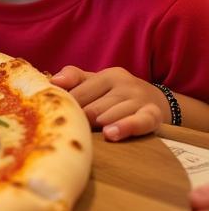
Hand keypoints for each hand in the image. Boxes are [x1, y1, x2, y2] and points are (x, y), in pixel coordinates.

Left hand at [50, 65, 166, 140]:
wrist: (157, 101)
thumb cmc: (116, 94)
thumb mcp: (97, 82)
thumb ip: (74, 78)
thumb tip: (53, 81)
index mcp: (108, 75)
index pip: (80, 91)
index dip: (68, 106)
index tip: (58, 117)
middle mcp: (125, 84)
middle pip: (93, 107)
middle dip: (81, 120)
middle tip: (70, 131)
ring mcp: (140, 99)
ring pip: (111, 115)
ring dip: (97, 126)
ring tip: (86, 135)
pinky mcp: (154, 115)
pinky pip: (139, 122)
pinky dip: (124, 127)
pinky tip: (110, 134)